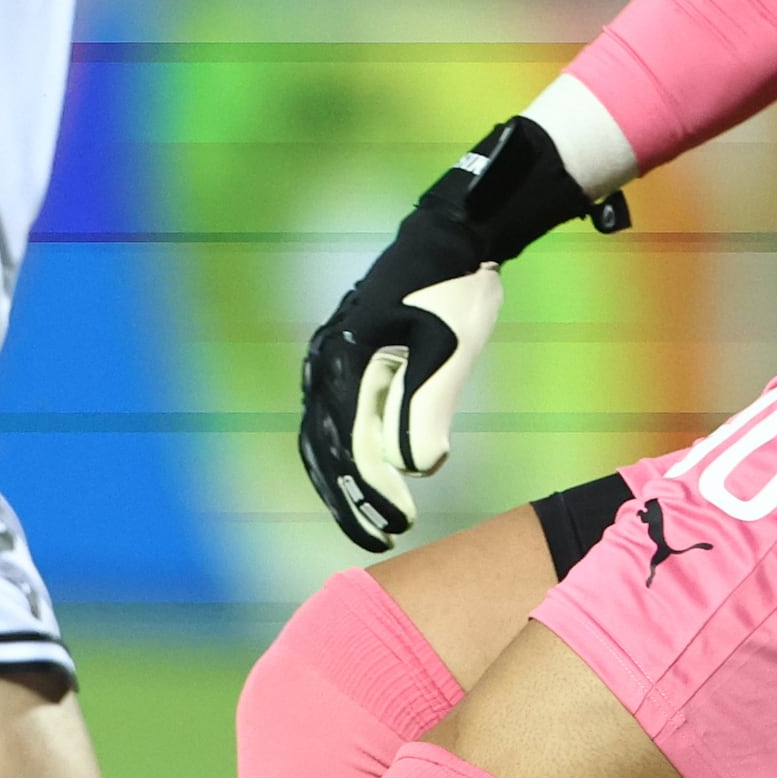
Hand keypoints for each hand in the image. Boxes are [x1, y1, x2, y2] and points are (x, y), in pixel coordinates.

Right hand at [295, 117, 624, 552]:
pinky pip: (332, 419)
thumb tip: (420, 467)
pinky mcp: (341, 359)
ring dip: (343, 483)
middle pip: (323, 449)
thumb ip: (430, 408)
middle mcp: (323, 362)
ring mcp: (326, 359)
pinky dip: (344, 455)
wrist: (449, 236)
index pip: (349, 444)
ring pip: (321, 437)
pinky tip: (370, 477)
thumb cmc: (455, 290)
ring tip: (371, 522)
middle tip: (380, 540)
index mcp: (344, 359)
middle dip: (349, 499)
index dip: (371, 491)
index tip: (398, 523)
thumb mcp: (452, 348)